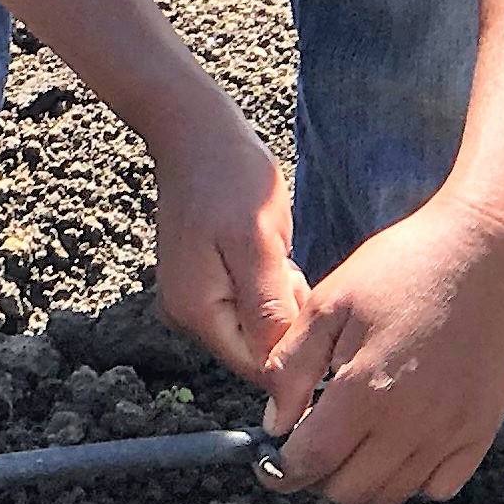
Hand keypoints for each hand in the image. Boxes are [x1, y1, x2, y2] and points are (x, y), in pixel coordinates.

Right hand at [145, 95, 308, 387]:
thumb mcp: (259, 242)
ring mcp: (191, 296)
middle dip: (287, 320)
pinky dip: (268, 284)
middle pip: (255, 348)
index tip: (316, 307)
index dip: (296, 352)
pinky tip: (271, 250)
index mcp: (197, 311)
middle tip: (292, 267)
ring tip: (279, 253)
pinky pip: (245, 302)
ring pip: (255, 324)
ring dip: (280, 299)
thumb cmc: (230, 176)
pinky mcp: (202, 279)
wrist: (194, 131)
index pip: (257, 367)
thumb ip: (269, 309)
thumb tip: (284, 372)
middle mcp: (187, 313)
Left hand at [257, 197, 503, 503]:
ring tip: (355, 443)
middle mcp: (410, 423)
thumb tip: (274, 423)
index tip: (272, 465)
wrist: (480, 250)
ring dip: (363, 480)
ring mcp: (451, 431)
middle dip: (320, 476)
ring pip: (392, 495)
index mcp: (365, 390)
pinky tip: (401, 444)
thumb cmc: (399, 268)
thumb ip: (292, 367)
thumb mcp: (328, 304)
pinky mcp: (482, 429)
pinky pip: (441, 486)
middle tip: (315, 445)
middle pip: (349, 490)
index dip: (281, 472)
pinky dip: (415, 479)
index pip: (311, 463)